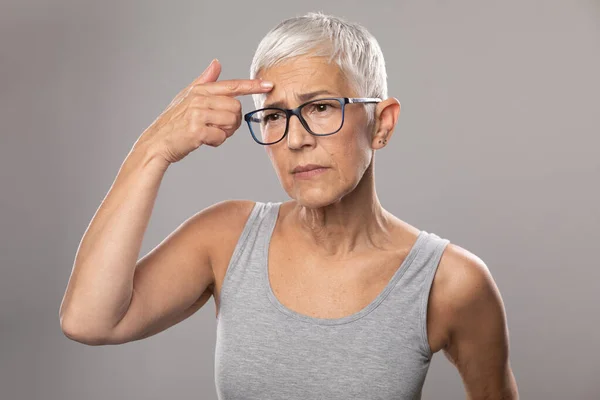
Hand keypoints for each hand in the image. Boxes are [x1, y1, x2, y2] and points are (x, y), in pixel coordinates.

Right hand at [133, 59, 272, 163]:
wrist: (156, 143)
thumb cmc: (174, 122)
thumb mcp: (187, 97)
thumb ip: (205, 80)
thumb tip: (216, 62)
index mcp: (199, 89)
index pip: (232, 85)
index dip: (252, 85)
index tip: (269, 85)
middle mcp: (199, 98)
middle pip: (235, 108)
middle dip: (233, 121)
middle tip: (218, 127)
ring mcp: (197, 114)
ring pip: (231, 122)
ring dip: (226, 132)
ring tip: (210, 133)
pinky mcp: (197, 130)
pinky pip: (221, 136)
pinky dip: (216, 142)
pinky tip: (204, 140)